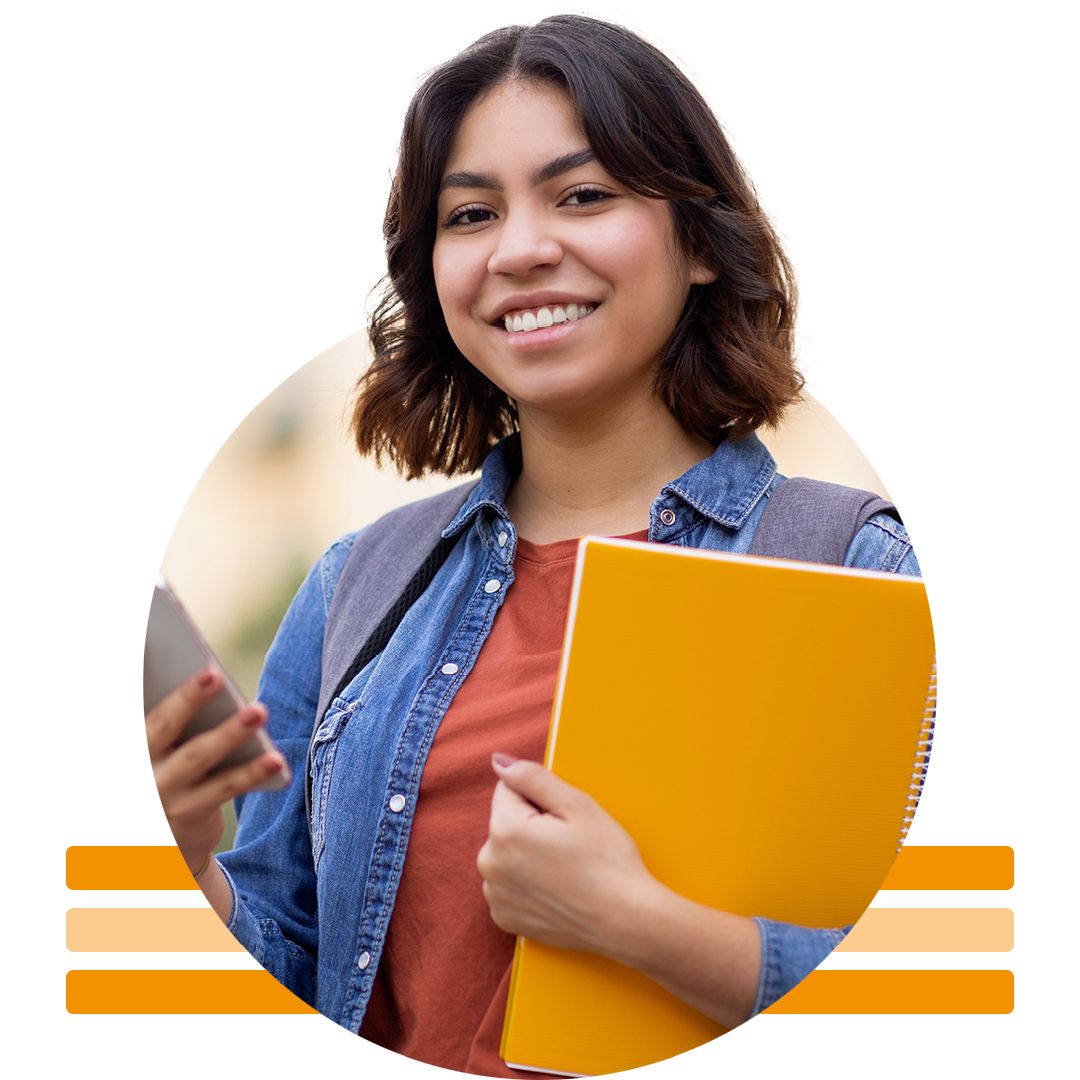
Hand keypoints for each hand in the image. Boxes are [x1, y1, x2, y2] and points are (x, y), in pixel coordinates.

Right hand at [144, 667, 284, 874]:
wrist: (166, 837)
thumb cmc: (170, 771)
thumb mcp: (163, 748)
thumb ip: (174, 718)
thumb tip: (207, 675)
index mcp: (133, 742)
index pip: (145, 710)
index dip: (156, 687)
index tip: (174, 664)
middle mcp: (140, 766)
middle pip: (164, 727)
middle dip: (188, 698)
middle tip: (214, 673)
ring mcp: (163, 791)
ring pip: (199, 756)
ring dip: (230, 732)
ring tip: (258, 710)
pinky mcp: (190, 812)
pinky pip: (226, 787)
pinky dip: (252, 772)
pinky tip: (276, 759)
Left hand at [476, 753, 658, 958]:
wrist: (625, 921)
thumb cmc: (607, 861)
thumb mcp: (577, 805)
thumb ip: (533, 777)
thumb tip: (499, 762)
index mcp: (505, 829)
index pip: (509, 789)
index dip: (541, 797)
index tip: (565, 819)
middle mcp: (489, 863)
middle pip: (506, 821)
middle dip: (532, 824)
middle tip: (569, 844)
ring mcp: (495, 894)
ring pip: (507, 852)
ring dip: (528, 853)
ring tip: (565, 867)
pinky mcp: (505, 917)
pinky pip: (509, 883)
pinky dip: (527, 882)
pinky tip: (557, 888)